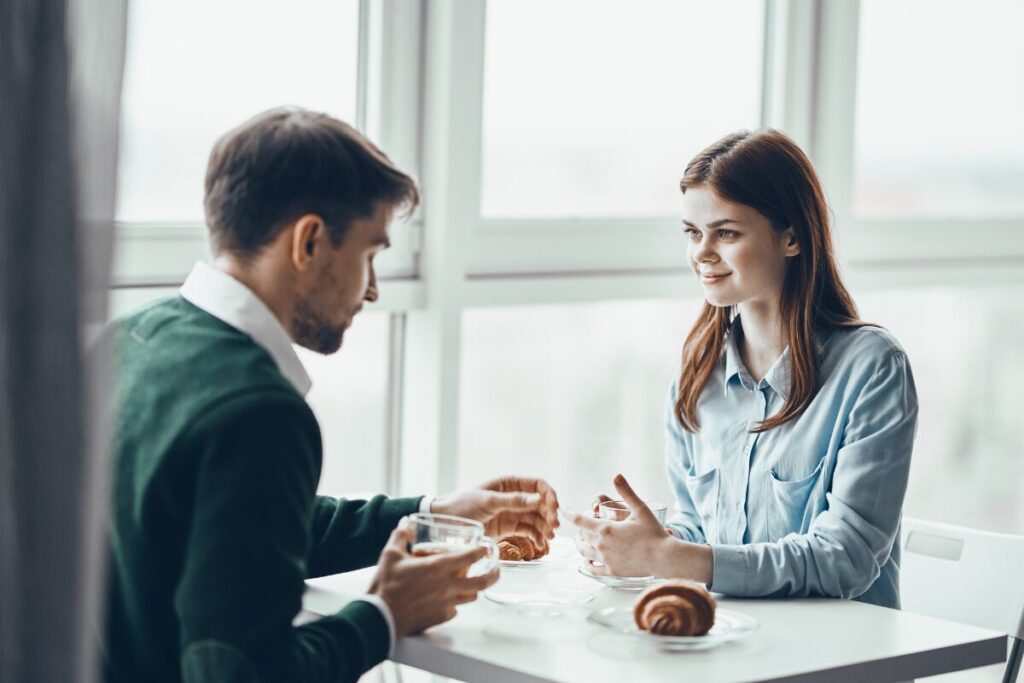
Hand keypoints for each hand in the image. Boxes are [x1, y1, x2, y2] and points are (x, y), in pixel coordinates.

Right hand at [368, 519, 499, 636]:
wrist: (379, 617)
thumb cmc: (386, 585)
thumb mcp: (390, 554)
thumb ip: (401, 535)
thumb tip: (405, 522)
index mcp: (437, 568)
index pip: (469, 557)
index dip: (481, 551)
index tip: (485, 548)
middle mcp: (447, 587)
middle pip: (482, 581)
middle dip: (493, 574)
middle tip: (497, 569)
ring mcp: (445, 604)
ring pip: (471, 597)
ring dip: (474, 588)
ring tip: (473, 583)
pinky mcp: (440, 618)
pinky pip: (455, 609)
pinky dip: (455, 603)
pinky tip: (448, 599)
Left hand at [431, 476, 558, 546]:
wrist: (443, 523)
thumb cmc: (462, 506)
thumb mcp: (487, 502)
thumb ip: (513, 501)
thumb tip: (539, 499)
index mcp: (509, 483)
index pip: (537, 485)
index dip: (549, 495)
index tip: (554, 509)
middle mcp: (513, 496)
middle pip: (540, 503)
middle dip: (549, 514)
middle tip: (554, 528)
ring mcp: (511, 513)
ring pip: (536, 518)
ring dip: (545, 527)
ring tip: (549, 538)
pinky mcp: (508, 528)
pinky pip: (528, 531)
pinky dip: (536, 537)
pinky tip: (540, 545)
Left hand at [571, 474, 685, 578]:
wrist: (664, 558)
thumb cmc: (654, 532)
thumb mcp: (640, 509)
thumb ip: (626, 492)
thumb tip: (616, 475)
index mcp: (606, 529)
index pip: (579, 519)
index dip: (569, 513)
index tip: (562, 509)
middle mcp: (602, 545)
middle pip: (582, 536)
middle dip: (580, 529)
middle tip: (582, 525)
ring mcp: (606, 560)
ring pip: (584, 552)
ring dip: (580, 545)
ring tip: (580, 541)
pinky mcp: (612, 571)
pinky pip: (593, 570)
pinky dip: (587, 565)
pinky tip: (587, 562)